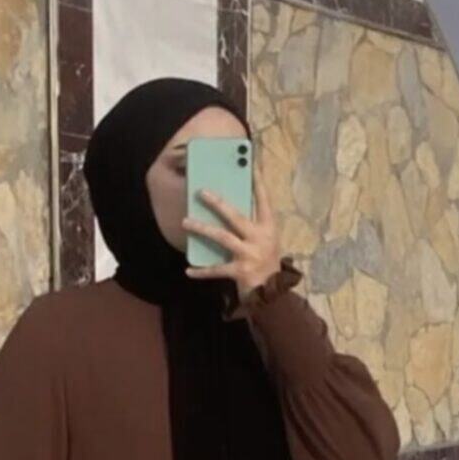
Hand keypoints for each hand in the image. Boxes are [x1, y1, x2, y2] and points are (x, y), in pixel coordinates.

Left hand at [182, 168, 280, 301]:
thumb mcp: (266, 241)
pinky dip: (202, 271)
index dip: (257, 183)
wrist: (273, 294)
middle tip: (201, 192)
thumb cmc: (267, 263)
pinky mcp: (240, 271)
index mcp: (268, 227)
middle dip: (218, 203)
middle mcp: (260, 238)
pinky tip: (188, 270)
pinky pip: (217, 269)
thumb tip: (229, 208)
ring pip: (222, 237)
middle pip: (235, 216)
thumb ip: (253, 226)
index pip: (263, 200)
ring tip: (185, 221)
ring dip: (202, 228)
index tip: (251, 165)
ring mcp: (250, 254)